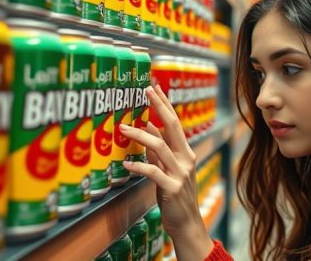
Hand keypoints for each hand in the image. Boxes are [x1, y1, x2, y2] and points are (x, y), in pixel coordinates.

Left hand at [120, 85, 213, 258]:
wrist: (187, 223)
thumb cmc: (175, 197)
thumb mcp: (167, 170)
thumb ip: (159, 151)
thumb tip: (148, 127)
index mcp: (186, 153)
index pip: (175, 122)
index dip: (164, 104)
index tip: (153, 87)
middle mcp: (186, 159)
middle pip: (173, 126)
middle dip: (159, 106)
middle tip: (145, 90)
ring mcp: (180, 173)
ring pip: (160, 147)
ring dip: (140, 135)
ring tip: (123, 129)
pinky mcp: (172, 188)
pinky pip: (153, 172)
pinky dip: (138, 166)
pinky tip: (125, 163)